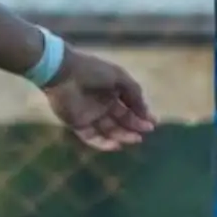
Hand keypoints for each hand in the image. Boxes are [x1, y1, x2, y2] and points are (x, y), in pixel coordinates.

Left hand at [43, 49, 157, 151]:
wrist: (63, 72)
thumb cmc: (92, 71)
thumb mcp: (120, 77)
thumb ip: (134, 93)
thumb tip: (146, 111)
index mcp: (112, 91)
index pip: (130, 107)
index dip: (142, 115)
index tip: (153, 123)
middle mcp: (103, 104)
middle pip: (122, 120)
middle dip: (135, 126)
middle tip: (147, 131)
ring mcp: (90, 115)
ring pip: (110, 130)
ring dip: (123, 135)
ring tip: (136, 139)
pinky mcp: (77, 124)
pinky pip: (93, 137)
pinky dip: (104, 143)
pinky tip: (117, 145)